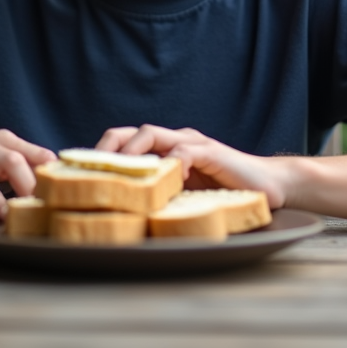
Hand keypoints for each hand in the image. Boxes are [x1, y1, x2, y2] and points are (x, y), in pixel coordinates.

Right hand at [0, 129, 55, 233]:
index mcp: (2, 141)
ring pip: (10, 162)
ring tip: (36, 211)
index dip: (58, 176)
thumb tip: (63, 193)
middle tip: (55, 207)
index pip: (41, 154)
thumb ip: (21, 178)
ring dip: (27, 188)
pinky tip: (6, 219)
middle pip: (29, 155)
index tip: (70, 199)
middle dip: (45, 182)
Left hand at [95, 125, 287, 207]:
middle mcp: (174, 140)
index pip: (124, 142)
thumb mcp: (185, 195)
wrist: (270, 185)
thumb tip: (122, 215)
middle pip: (129, 132)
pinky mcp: (212, 152)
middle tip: (86, 168)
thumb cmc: (225, 193)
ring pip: (151, 135)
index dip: (99, 153)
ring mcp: (192, 144)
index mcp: (163, 149)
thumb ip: (160, 194)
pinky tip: (167, 176)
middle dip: (105, 147)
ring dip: (130, 151)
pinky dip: (173, 161)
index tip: (76, 171)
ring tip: (116, 168)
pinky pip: (185, 151)